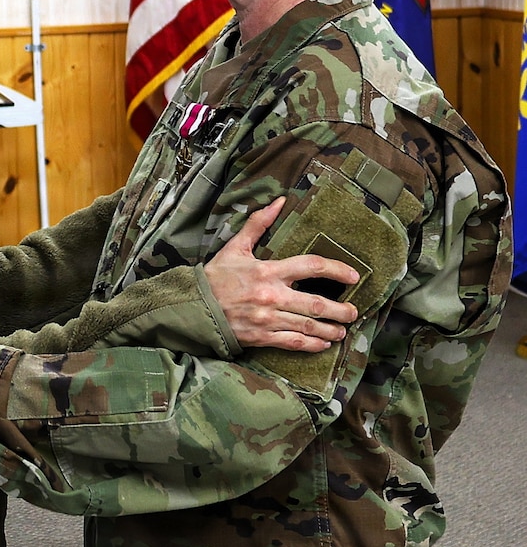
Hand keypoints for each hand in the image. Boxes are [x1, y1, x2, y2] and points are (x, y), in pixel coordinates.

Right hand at [206, 198, 359, 350]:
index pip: (310, 266)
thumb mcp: (235, 247)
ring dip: (330, 330)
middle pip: (316, 304)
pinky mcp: (261, 337)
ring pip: (308, 326)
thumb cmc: (215, 277)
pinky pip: (292, 343)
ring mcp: (267, 319)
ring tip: (342, 331)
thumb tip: (278, 201)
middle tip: (354, 312)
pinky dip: (311, 345)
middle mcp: (272, 296)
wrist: (193, 308)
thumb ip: (258, 224)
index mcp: (268, 270)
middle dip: (341, 310)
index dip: (336, 270)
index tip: (353, 276)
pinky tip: (322, 344)